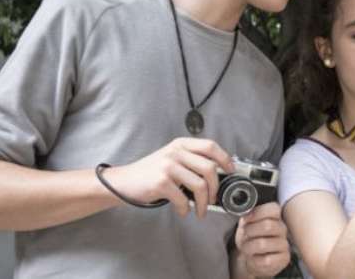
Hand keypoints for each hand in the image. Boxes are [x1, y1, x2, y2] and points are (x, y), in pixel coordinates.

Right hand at [100, 137, 233, 217]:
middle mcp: (175, 152)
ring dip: (203, 203)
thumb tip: (218, 175)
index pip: (210, 146)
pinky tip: (182, 210)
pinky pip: (183, 199)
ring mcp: (168, 166)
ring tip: (200, 210)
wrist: (124, 181)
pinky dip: (186, 209)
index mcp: (181, 144)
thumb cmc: (151, 172)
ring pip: (200, 185)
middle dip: (216, 188)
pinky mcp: (161, 182)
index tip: (231, 171)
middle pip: (210, 168)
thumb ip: (191, 160)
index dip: (225, 158)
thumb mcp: (171, 158)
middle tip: (213, 199)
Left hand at [233, 202, 289, 277]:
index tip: (245, 219)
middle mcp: (282, 229)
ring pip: (263, 244)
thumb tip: (245, 214)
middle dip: (250, 230)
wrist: (252, 259)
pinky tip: (254, 257)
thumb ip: (247, 217)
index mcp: (275, 217)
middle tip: (244, 234)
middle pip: (268, 225)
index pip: (273, 209)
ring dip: (249, 246)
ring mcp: (284, 244)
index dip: (257, 213)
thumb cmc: (251, 239)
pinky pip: (266, 260)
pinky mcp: (284, 258)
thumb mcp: (246, 225)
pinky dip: (254, 259)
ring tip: (245, 247)